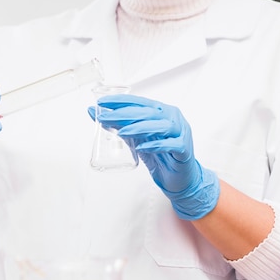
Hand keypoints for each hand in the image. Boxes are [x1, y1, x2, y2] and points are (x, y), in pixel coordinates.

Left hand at [89, 94, 219, 219]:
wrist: (179, 178)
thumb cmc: (159, 155)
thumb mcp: (135, 138)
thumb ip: (118, 126)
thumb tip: (94, 114)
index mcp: (161, 111)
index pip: (140, 102)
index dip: (121, 101)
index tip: (102, 103)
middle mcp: (172, 118)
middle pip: (148, 112)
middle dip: (124, 114)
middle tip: (105, 117)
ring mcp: (181, 133)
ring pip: (162, 125)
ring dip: (139, 128)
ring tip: (121, 132)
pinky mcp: (184, 150)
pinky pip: (172, 144)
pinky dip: (156, 145)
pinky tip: (142, 148)